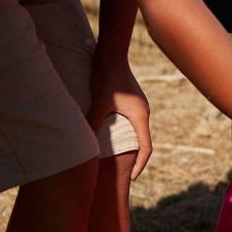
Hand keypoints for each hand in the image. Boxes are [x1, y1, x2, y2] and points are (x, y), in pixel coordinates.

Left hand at [88, 54, 152, 179]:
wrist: (112, 53)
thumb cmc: (105, 76)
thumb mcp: (98, 102)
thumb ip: (94, 123)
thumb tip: (85, 143)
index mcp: (140, 116)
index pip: (146, 148)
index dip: (140, 165)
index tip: (132, 177)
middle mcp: (143, 113)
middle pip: (144, 142)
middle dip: (136, 158)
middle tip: (125, 173)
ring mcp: (139, 107)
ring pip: (138, 132)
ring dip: (131, 146)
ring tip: (120, 158)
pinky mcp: (133, 101)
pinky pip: (133, 123)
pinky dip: (127, 134)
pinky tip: (115, 137)